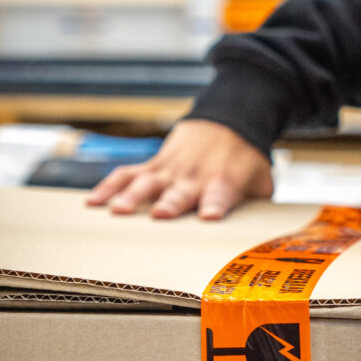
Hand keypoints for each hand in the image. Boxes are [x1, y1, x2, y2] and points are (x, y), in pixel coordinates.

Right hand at [86, 119, 272, 219]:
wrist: (228, 119)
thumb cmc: (244, 159)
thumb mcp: (262, 180)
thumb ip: (260, 207)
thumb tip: (269, 241)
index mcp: (223, 181)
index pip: (220, 195)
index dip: (215, 205)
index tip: (209, 216)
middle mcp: (194, 176)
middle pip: (180, 191)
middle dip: (170, 203)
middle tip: (159, 214)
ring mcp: (170, 169)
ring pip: (147, 181)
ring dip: (131, 196)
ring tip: (116, 210)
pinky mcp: (153, 164)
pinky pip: (127, 173)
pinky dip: (108, 186)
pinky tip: (92, 202)